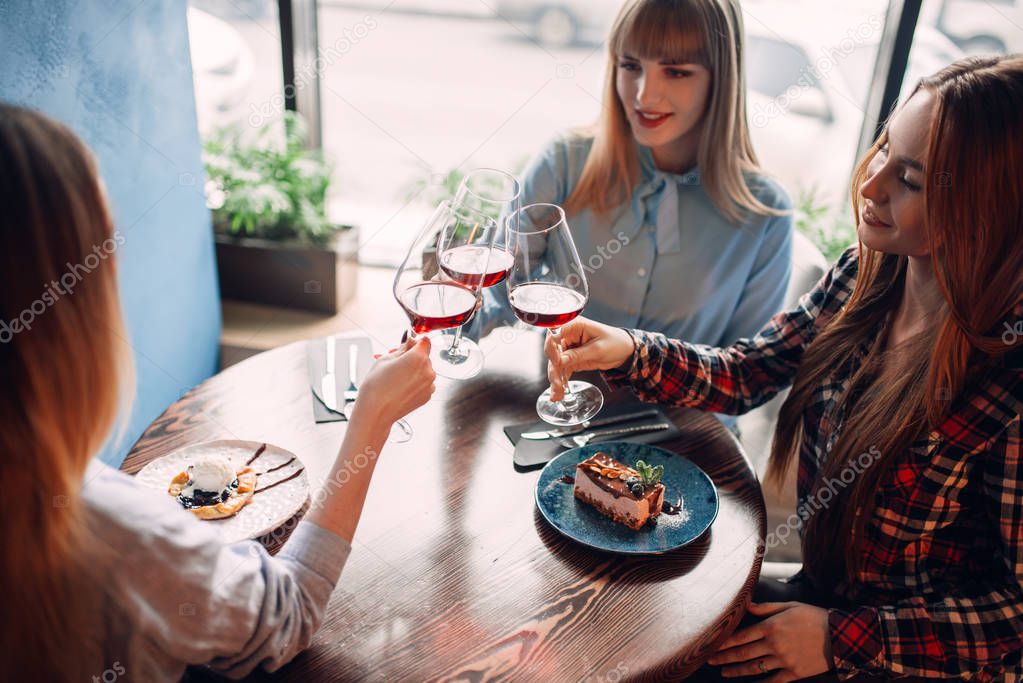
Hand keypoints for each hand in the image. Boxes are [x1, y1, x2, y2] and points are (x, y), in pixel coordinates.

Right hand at [351, 337, 435, 430]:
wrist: (376, 411)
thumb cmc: (377, 386)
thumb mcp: (385, 359)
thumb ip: (402, 348)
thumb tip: (410, 342)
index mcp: (418, 357)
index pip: (425, 341)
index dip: (415, 342)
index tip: (408, 345)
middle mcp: (428, 371)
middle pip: (424, 357)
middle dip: (412, 357)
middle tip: (396, 363)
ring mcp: (429, 385)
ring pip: (424, 371)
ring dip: (414, 370)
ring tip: (396, 377)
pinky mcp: (427, 396)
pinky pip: (424, 383)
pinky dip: (416, 383)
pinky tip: (401, 387)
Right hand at [544, 317, 634, 400]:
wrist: (625, 351)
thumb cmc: (615, 342)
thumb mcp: (598, 349)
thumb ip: (578, 354)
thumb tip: (559, 361)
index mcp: (574, 326)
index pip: (555, 334)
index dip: (552, 348)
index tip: (556, 362)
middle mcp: (568, 336)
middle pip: (553, 352)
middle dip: (554, 369)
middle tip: (557, 384)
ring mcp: (569, 348)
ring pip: (555, 364)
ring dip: (556, 379)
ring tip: (558, 393)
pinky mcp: (571, 360)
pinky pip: (562, 370)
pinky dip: (560, 382)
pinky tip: (558, 393)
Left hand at [707, 602, 831, 681]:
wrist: (840, 636)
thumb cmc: (814, 617)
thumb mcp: (789, 606)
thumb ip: (765, 608)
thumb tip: (747, 606)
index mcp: (771, 627)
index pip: (740, 636)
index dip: (723, 642)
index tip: (710, 645)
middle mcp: (774, 645)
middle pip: (742, 653)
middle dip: (724, 658)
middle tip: (709, 660)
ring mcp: (783, 661)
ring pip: (754, 668)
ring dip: (737, 671)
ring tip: (724, 673)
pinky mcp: (794, 673)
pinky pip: (773, 681)